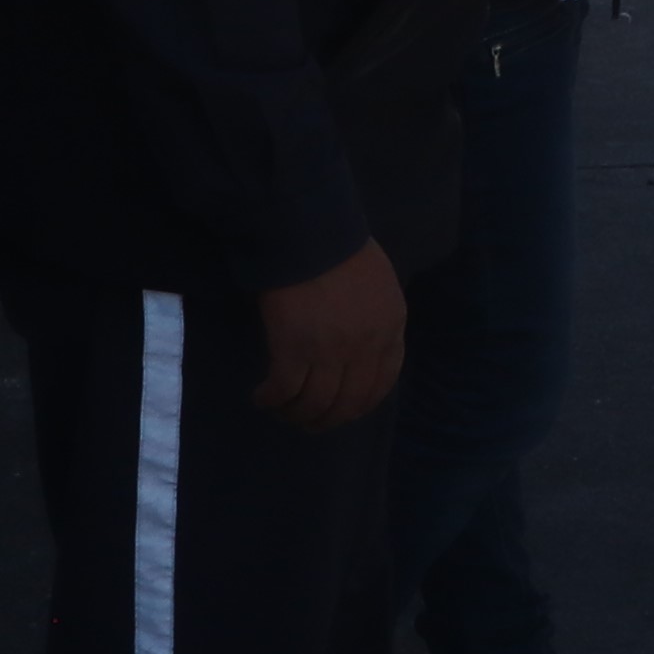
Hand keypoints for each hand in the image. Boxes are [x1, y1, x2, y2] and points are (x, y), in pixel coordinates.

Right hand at [256, 242, 406, 428]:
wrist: (310, 232)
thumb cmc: (342, 247)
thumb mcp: (379, 283)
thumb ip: (376, 317)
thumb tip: (360, 345)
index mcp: (391, 328)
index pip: (383, 383)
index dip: (361, 404)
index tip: (344, 410)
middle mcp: (365, 348)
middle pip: (349, 403)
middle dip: (328, 420)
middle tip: (310, 421)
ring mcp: (330, 353)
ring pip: (315, 404)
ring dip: (297, 415)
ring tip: (282, 410)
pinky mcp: (293, 351)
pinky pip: (284, 391)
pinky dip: (272, 400)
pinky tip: (262, 397)